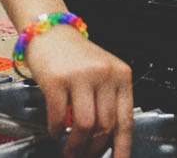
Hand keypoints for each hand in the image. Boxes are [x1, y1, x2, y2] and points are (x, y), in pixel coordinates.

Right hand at [24, 28, 134, 157]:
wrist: (50, 31)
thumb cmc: (76, 56)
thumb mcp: (103, 73)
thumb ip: (109, 100)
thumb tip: (108, 138)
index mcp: (122, 76)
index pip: (126, 120)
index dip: (122, 147)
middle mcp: (105, 75)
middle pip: (105, 126)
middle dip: (95, 149)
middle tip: (86, 157)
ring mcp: (81, 77)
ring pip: (85, 125)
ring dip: (76, 146)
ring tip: (70, 152)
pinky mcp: (56, 80)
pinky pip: (60, 116)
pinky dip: (57, 131)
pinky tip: (56, 133)